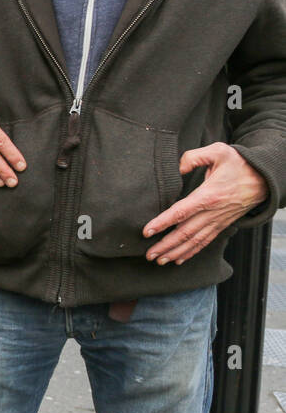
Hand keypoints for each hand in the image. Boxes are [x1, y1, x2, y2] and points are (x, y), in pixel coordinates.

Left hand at [143, 143, 268, 264]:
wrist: (265, 178)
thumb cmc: (240, 164)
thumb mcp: (218, 151)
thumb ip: (194, 157)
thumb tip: (178, 167)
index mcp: (208, 195)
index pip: (181, 212)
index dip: (162, 223)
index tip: (147, 231)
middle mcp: (213, 212)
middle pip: (185, 233)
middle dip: (165, 245)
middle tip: (149, 254)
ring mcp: (218, 220)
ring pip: (195, 241)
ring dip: (176, 252)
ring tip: (160, 260)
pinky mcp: (222, 224)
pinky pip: (206, 241)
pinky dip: (192, 252)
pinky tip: (179, 258)